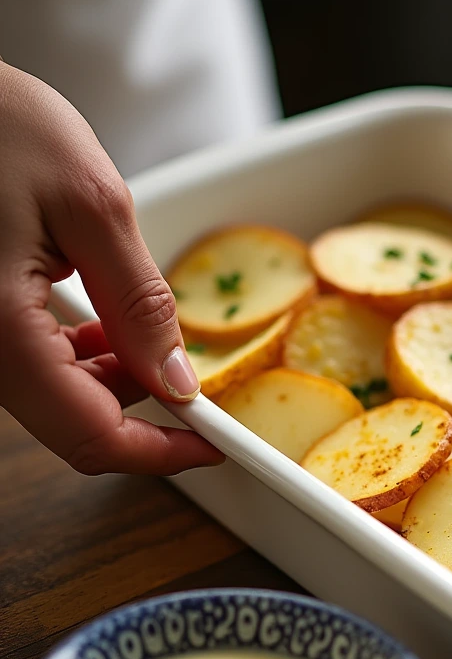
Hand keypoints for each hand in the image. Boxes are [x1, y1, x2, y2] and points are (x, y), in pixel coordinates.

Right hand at [0, 62, 222, 473]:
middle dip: (141, 409)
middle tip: (191, 374)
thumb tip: (177, 380)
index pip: (89, 435)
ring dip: (112, 379)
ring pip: (54, 398)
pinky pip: (31, 366)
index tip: (213, 443)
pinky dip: (79, 357)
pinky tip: (100, 319)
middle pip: (72, 425)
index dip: (159, 453)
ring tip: (139, 324)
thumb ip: (139, 305)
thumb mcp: (93, 206)